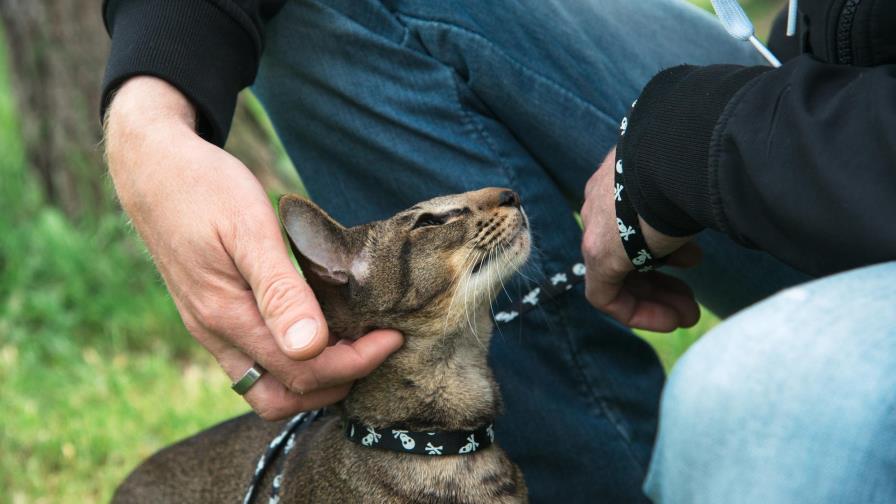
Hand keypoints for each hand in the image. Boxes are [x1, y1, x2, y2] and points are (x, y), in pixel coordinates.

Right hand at [104, 77, 403, 418]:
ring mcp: (209, 328)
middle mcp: (214, 333)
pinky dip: (291, 362)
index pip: (302, 370)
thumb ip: (279, 291)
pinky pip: (254, 362)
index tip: (393, 337)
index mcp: (226, 315)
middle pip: (281, 396)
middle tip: (376, 348)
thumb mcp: (249, 230)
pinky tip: (319, 331)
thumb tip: (311, 349)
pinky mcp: (210, 315)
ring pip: (264, 386)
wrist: (151, 166)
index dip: (355, 363)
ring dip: (312, 380)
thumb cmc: (204, 187)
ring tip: (354, 346)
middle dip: (336, 383)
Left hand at [580, 148, 701, 331]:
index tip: (694, 263)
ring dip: (658, 297)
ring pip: (619, 275)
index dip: (664, 249)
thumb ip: (690, 199)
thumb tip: (714, 208)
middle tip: (692, 301)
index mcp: (620, 180)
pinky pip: (607, 296)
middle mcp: (601, 204)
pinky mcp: (598, 255)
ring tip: (690, 314)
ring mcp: (596, 229)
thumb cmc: (692, 163)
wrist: (675, 157)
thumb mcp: (689, 179)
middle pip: (626, 252)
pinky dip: (639, 312)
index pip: (632, 222)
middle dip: (662, 280)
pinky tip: (671, 321)